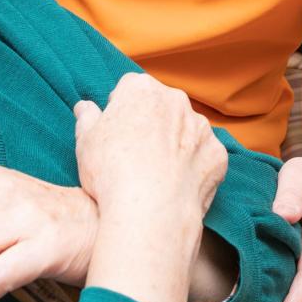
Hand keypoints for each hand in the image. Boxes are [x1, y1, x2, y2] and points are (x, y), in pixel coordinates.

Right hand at [72, 72, 227, 219]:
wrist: (149, 213)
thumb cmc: (111, 173)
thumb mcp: (85, 141)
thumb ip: (86, 117)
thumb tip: (84, 107)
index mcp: (141, 88)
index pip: (129, 90)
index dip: (120, 112)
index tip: (115, 135)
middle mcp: (175, 100)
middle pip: (160, 106)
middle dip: (150, 123)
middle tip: (134, 155)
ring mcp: (201, 127)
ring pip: (184, 130)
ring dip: (174, 143)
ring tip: (156, 174)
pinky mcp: (217, 154)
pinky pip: (203, 156)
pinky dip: (192, 166)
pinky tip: (176, 184)